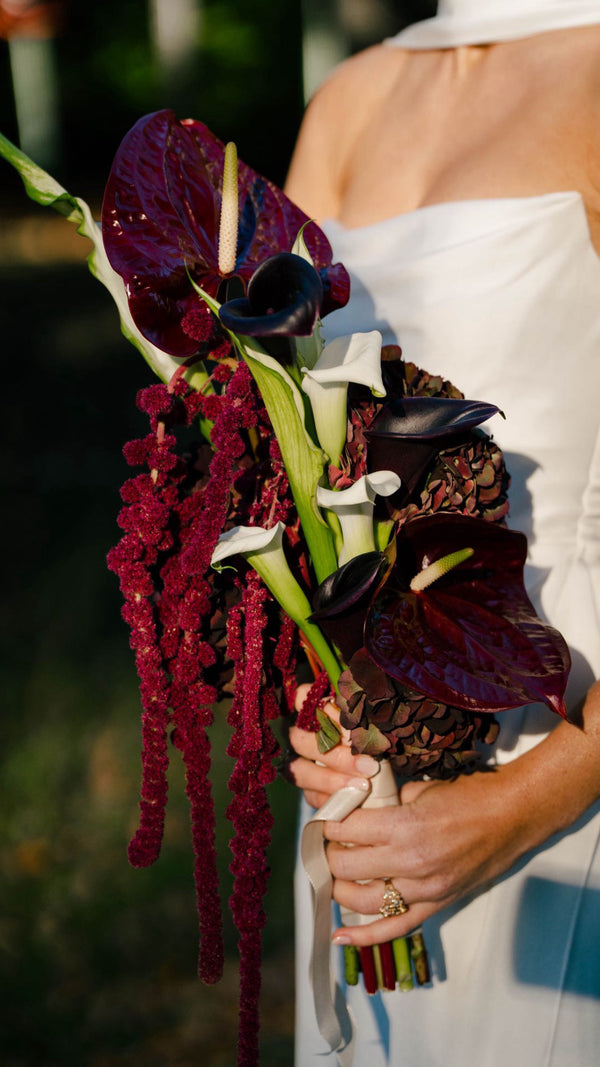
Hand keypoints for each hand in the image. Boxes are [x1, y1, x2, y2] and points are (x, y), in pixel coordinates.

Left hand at [290, 682, 599, 946]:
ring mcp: (425, 890)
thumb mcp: (420, 789)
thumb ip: (385, 803)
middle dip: (328, 854)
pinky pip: (395, 928)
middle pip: (346, 867)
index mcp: (405, 827)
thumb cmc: (470, 795)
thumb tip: (353, 810)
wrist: (513, 816)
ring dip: (339, 889)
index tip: (321, 818)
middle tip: (326, 843)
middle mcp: (411, 863)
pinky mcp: (437, 905)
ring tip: (333, 875)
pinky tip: (339, 936)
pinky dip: (364, 937)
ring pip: (363, 901)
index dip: (327, 822)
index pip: (345, 830)